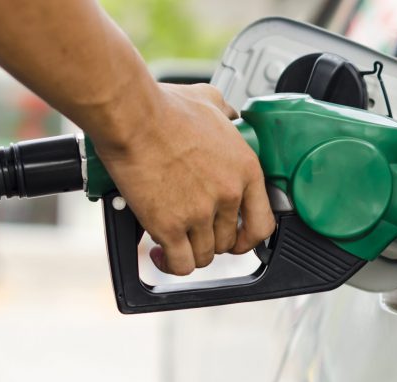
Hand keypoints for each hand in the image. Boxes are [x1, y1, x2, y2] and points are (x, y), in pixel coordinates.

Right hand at [92, 83, 274, 275]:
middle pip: (228, 242)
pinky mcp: (170, 226)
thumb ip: (227, 114)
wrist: (133, 116)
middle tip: (193, 230)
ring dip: (189, 251)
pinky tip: (161, 253)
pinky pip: (180, 264)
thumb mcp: (211, 102)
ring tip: (174, 240)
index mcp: (245, 169)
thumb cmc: (165, 107)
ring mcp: (200, 213)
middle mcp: (228, 194)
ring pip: (204, 256)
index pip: (263, 223)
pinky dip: (170, 264)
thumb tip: (230, 115)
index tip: (237, 238)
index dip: (248, 237)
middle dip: (211, 240)